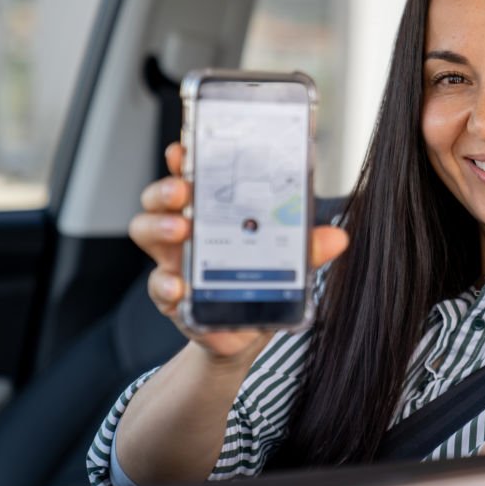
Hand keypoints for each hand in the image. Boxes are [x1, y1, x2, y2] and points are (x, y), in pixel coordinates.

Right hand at [128, 142, 348, 364]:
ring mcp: (173, 261)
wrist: (243, 336)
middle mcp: (186, 231)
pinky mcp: (172, 296)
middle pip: (159, 198)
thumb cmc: (258, 285)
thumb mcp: (288, 263)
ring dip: (160, 226)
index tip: (185, 149)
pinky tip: (179, 285)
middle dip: (166, 188)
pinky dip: (166, 284)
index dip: (184, 159)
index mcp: (212, 213)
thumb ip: (308, 248)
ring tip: (181, 228)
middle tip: (183, 190)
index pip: (193, 176)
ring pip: (146, 231)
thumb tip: (337, 237)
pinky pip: (159, 286)